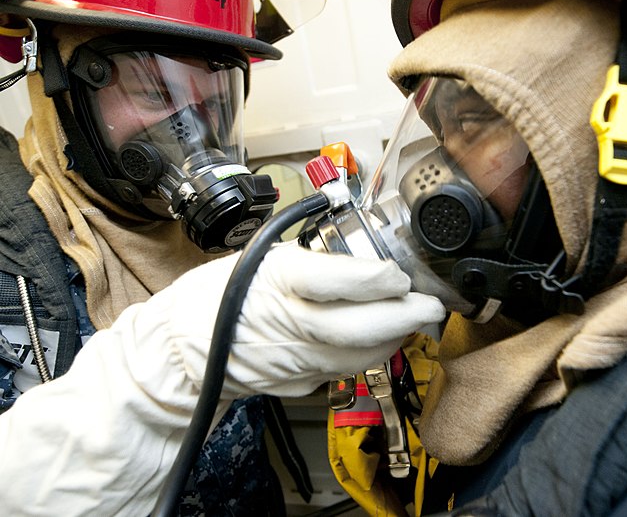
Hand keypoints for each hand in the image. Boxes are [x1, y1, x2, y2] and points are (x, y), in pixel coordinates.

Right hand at [168, 243, 445, 397]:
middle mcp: (289, 325)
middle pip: (358, 329)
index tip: (399, 272)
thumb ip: (314, 262)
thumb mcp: (261, 258)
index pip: (338, 280)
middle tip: (431, 305)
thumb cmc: (217, 295)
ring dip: (395, 338)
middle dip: (406, 317)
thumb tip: (366, 260)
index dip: (378, 278)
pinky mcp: (298, 383)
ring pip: (359, 356)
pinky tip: (382, 337)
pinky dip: (371, 353)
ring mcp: (294, 361)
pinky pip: (345, 369)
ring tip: (413, 318)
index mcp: (277, 282)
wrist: (180, 348)